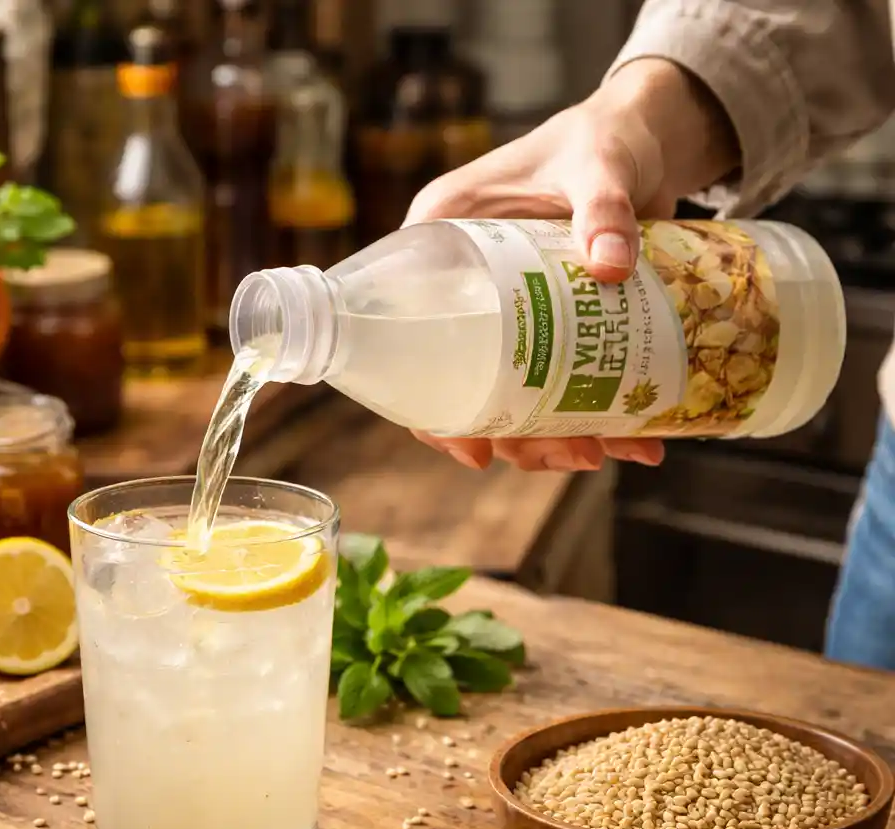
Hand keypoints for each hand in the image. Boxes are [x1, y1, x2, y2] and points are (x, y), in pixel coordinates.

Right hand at [404, 58, 738, 472]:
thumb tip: (611, 266)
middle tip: (573, 454)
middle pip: (473, 384)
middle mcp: (470, 288)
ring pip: (519, 396)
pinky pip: (566, 382)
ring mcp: (516, 313)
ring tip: (606, 452)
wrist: (648, 139)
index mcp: (443, 243)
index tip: (476, 451)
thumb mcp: (598, 164)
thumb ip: (603, 207)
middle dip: (520, 436)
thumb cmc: (602, 139)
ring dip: (559, 437)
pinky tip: (639, 441)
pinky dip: (602, 415)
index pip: (414, 339)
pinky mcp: (559, 325)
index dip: (435, 410)